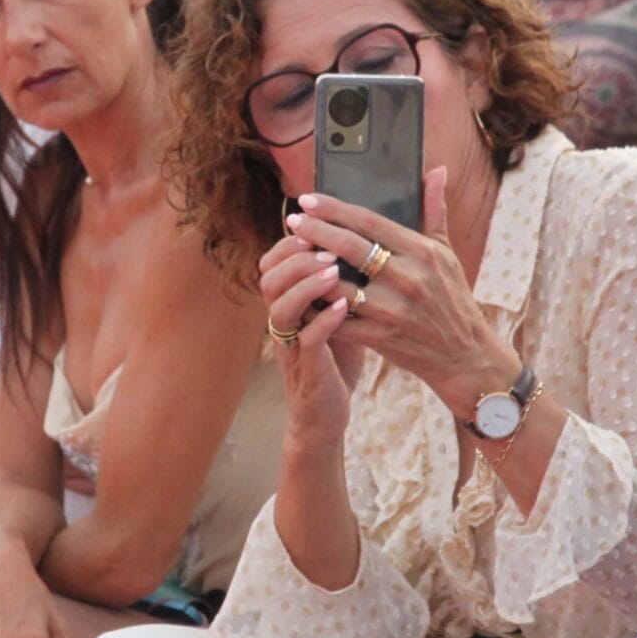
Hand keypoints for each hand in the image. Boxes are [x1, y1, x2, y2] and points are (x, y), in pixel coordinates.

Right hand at [259, 228, 364, 451]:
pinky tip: (345, 307)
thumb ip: (343, 283)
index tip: (317, 224)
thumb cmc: (336, 359)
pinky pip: (308, 341)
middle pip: (268, 278)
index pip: (273, 262)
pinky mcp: (308, 370)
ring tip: (333, 271)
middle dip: (295, 257)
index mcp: (289, 303)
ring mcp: (292, 346)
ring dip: (306, 285)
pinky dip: (324, 321)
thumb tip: (368, 244)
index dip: (289, 241)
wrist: (328, 413)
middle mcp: (284, 322)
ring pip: (280, 307)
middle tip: (325, 247)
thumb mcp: (338, 313)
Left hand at [282, 168, 513, 421]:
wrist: (464, 355)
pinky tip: (302, 295)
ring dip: (310, 271)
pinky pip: (338, 319)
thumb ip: (434, 212)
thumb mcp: (447, 254)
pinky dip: (317, 307)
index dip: (334, 209)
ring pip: (337, 285)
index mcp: (422, 252)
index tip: (308, 200)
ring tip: (293, 258)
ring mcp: (392, 310)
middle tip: (292, 221)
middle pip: (349, 247)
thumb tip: (437, 171)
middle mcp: (407, 278)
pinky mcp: (380, 337)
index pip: (369, 222)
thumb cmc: (453, 299)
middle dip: (314, 231)